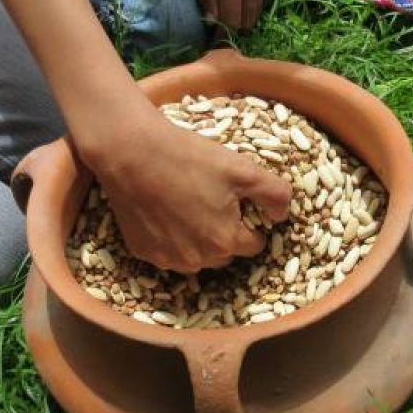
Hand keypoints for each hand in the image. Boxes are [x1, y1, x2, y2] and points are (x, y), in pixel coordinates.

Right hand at [84, 109, 290, 273]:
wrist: (131, 152)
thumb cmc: (189, 158)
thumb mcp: (243, 168)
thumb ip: (274, 194)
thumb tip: (281, 216)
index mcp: (225, 241)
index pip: (254, 245)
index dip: (250, 222)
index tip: (238, 203)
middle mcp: (197, 260)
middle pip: (224, 253)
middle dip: (224, 232)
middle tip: (212, 199)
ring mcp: (167, 259)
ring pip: (195, 257)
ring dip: (197, 239)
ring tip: (188, 204)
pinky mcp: (143, 251)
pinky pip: (167, 252)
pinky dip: (170, 238)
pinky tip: (165, 210)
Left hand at [193, 0, 273, 30]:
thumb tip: (211, 20)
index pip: (230, 22)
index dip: (220, 35)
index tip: (211, 39)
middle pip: (245, 23)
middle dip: (232, 29)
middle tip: (217, 28)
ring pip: (255, 13)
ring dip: (242, 18)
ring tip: (226, 15)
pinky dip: (250, 5)